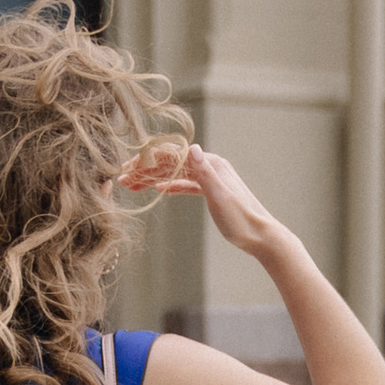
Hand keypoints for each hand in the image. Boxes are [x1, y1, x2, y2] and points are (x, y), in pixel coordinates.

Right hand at [131, 143, 292, 264]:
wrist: (263, 237)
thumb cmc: (242, 220)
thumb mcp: (220, 197)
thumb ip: (205, 173)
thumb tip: (192, 147)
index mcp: (210, 164)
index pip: (171, 155)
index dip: (147, 161)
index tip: (126, 170)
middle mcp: (210, 166)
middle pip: (171, 162)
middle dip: (145, 169)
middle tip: (121, 179)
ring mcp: (212, 178)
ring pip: (176, 173)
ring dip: (154, 177)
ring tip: (132, 185)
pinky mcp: (213, 191)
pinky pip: (187, 183)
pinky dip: (171, 185)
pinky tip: (159, 189)